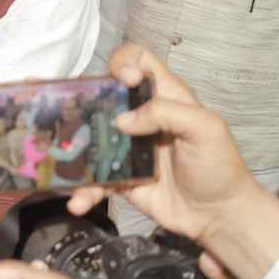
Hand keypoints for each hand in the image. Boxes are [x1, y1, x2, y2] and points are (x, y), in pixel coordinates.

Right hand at [67, 44, 263, 243]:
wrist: (219, 216)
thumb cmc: (219, 167)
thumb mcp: (206, 129)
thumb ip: (167, 112)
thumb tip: (123, 120)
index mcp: (164, 96)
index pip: (139, 61)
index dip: (125, 63)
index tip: (123, 82)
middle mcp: (141, 117)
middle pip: (104, 95)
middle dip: (82, 99)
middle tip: (73, 115)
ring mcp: (127, 147)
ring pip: (91, 137)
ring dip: (73, 148)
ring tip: (59, 161)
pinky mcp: (120, 177)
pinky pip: (94, 180)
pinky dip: (83, 191)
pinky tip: (78, 202)